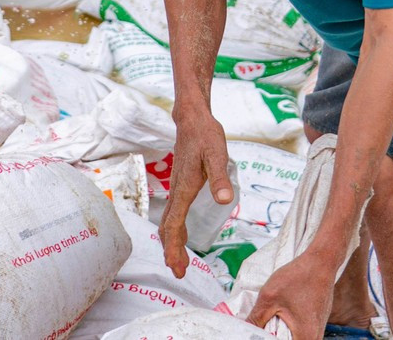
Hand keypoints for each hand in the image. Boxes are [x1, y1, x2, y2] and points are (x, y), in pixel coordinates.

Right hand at [159, 108, 233, 276]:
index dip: (174, 246)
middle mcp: (176, 191)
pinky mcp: (180, 186)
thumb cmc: (206, 136)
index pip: (174, 224)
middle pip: (168, 228)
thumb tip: (224, 200)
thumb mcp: (217, 155)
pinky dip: (176, 230)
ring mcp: (176, 189)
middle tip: (179, 272)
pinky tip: (184, 236)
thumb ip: (220, 178)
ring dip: (173, 243)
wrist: (192, 120)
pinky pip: (174, 214)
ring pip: (169, 222)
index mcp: (184, 188)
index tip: (176, 265)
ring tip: (180, 262)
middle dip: (171, 251)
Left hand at [246, 247, 340, 337]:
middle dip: (271, 337)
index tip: (254, 335)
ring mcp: (317, 331)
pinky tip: (277, 317)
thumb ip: (255, 319)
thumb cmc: (298, 277)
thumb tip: (242, 331)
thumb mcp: (269, 297)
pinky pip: (299, 332)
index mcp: (305, 338)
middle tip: (258, 328)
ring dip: (278, 334)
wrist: (321, 261)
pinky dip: (287, 328)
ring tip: (265, 323)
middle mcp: (315, 338)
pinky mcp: (316, 323)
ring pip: (292, 339)